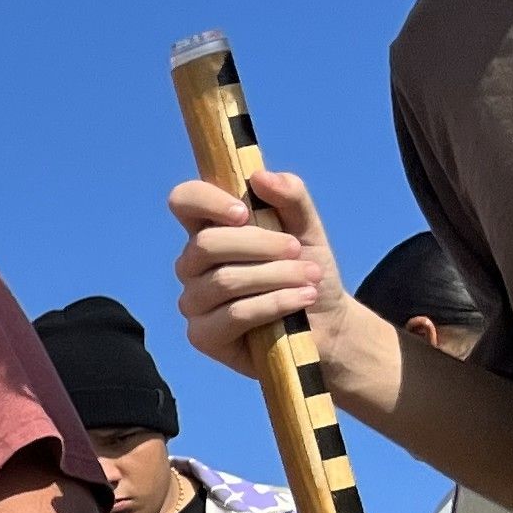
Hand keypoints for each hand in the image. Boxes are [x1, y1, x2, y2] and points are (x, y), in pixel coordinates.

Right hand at [166, 168, 396, 404]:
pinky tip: (300, 300)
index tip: (244, 211)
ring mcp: (194, 302)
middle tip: (296, 249)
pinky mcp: (204, 336)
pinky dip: (274, 303)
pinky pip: (234, 314)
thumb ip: (290, 196)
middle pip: (206, 244)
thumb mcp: (307, 227)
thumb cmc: (307, 271)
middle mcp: (193, 265)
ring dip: (276, 276)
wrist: (328, 324)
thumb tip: (260, 176)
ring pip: (224, 281)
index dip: (206, 200)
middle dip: (260, 245)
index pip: (184, 201)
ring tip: (309, 279)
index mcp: (210, 229)